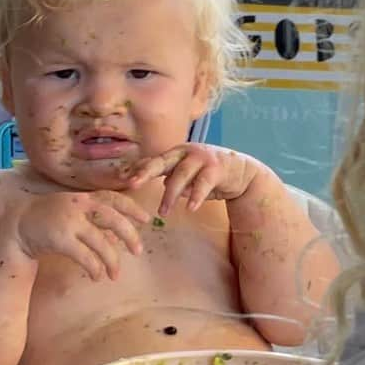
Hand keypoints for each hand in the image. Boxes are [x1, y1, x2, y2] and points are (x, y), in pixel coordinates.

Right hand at [14, 191, 149, 280]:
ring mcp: (69, 222)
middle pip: (113, 219)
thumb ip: (93, 218)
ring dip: (112, 261)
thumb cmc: (49, 220)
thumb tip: (118, 238)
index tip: (146, 219)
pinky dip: (94, 268)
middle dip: (129, 235)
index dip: (132, 208)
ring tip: (115, 275)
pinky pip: (85, 256)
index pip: (113, 198)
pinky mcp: (61, 239)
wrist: (18, 226)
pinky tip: (97, 276)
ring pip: (101, 242)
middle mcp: (79, 205)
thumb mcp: (72, 210)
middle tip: (138, 251)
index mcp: (83, 197)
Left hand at [125, 144, 255, 215]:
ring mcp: (202, 158)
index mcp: (175, 154)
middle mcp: (186, 152)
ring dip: (171, 194)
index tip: (123, 179)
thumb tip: (149, 182)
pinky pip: (203, 183)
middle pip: (162, 161)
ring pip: (181, 174)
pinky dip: (196, 196)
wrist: (241, 172)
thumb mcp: (186, 176)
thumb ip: (169, 178)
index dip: (138, 170)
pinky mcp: (217, 168)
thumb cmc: (207, 175)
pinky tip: (190, 208)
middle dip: (146, 172)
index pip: (152, 161)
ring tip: (162, 212)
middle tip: (132, 184)